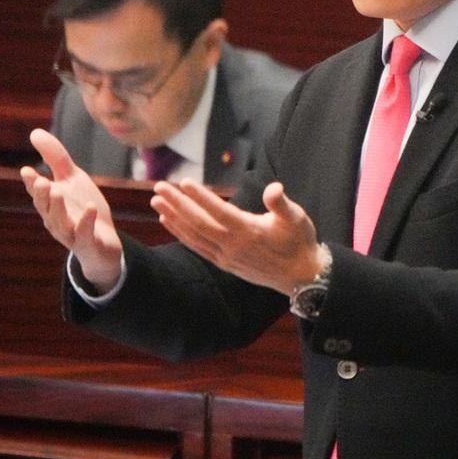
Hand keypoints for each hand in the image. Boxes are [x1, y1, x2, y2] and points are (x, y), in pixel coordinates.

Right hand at [21, 128, 123, 292]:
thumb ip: (54, 157)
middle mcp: (55, 220)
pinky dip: (86, 222)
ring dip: (58, 208)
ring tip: (58, 191)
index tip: (26, 170)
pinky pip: (84, 234)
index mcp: (50, 203)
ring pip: (60, 223)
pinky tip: (90, 208)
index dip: (31, 183)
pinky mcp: (88, 243)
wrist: (103, 243)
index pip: (38, 192)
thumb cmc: (83, 208)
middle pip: (45, 208)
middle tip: (41, 181)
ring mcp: (70, 234)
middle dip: (42, 195)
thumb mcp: (71, 179)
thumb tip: (34, 132)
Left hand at [151, 179, 323, 295]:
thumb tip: (274, 188)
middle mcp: (233, 246)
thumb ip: (281, 203)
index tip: (183, 182)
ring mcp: (226, 256)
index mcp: (249, 232)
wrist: (300, 276)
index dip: (200, 197)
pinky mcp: (224, 263)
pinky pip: (197, 247)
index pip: (219, 212)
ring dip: (174, 218)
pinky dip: (181, 234)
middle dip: (178, 205)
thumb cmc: (298, 241)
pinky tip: (168, 221)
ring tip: (157, 201)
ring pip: (194, 236)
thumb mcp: (297, 218)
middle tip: (159, 187)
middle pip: (199, 223)